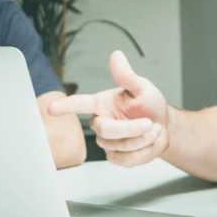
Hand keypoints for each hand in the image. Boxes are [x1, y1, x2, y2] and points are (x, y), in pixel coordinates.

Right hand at [48, 51, 168, 167]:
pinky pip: (126, 160)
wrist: (164, 128)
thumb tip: (116, 55)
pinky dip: (144, 152)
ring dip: (144, 139)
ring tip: (152, 129)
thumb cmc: (150, 106)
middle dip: (132, 129)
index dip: (66, 106)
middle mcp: (101, 122)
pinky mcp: (115, 157)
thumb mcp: (142, 88)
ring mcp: (107, 142)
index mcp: (102, 103)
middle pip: (107, 130)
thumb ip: (127, 76)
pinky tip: (147, 143)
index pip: (81, 104)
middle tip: (150, 123)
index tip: (51, 108)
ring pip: (121, 146)